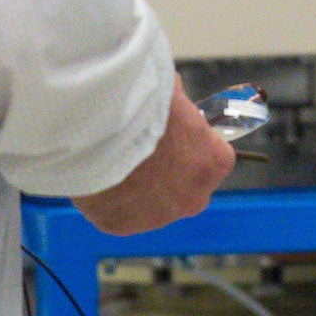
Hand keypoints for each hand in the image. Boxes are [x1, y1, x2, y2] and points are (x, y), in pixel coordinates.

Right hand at [72, 80, 235, 235]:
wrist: (101, 129)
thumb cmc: (144, 103)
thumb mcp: (171, 90)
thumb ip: (179, 101)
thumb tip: (172, 95)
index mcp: (214, 162)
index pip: (215, 156)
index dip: (194, 142)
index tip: (176, 131)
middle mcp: (192, 198)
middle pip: (188, 186)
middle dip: (171, 171)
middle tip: (145, 148)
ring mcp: (157, 217)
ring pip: (153, 204)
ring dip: (141, 187)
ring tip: (117, 159)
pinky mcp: (122, 225)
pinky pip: (121, 212)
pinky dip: (112, 198)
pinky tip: (101, 174)